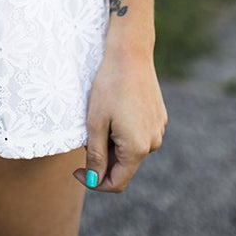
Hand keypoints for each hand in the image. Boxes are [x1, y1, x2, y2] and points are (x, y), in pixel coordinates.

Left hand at [73, 46, 167, 192]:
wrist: (130, 52)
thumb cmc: (109, 85)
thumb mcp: (96, 122)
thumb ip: (96, 155)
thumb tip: (95, 181)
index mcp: (137, 148)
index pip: (116, 182)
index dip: (94, 181)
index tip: (76, 169)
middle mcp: (153, 143)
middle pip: (123, 165)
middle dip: (103, 156)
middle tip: (88, 130)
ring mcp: (158, 129)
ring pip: (131, 148)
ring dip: (114, 142)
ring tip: (103, 114)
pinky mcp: (159, 117)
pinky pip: (139, 133)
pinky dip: (125, 130)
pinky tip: (116, 107)